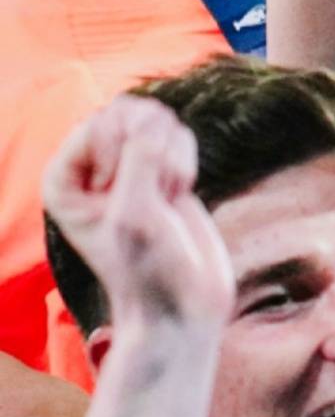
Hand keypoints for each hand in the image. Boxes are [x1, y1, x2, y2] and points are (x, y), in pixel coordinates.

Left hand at [39, 101, 228, 336]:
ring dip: (173, 158)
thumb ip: (141, 158)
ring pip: (159, 121)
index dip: (124, 155)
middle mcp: (90, 168)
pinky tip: (179, 196)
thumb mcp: (134, 213)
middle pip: (129, 114)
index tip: (127, 200)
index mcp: (64, 178)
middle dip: (153, 151)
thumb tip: (158, 118)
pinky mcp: (160, 169)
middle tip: (154, 196)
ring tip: (166, 199)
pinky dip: (187, 163)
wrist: (182, 302)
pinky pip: (179, 136)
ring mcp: (127, 166)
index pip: (100, 124)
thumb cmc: (146, 267)